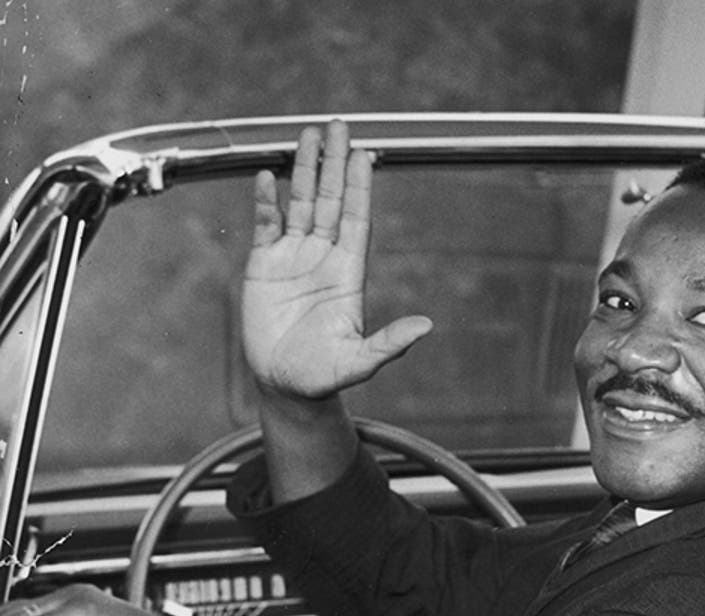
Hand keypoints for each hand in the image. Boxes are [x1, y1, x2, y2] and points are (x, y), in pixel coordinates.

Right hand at [242, 119, 431, 403]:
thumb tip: (426, 328)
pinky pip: (266, 225)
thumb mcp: (359, 362)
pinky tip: (267, 176)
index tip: (366, 155)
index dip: (360, 188)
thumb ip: (389, 344)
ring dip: (303, 171)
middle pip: (331, 201)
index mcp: (348, 273)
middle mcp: (323, 258)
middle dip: (334, 163)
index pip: (357, 219)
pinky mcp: (264, 266)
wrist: (286, 386)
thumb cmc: (324, 376)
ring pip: (301, 204)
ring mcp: (294, 258)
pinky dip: (266, 201)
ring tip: (307, 136)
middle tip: (338, 126)